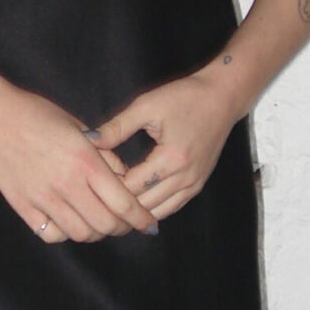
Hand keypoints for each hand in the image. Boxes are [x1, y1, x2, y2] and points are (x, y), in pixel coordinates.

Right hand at [0, 83, 157, 243]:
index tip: (149, 223)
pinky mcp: (23, 206)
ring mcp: (43, 197)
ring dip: (95, 233)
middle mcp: (67, 183)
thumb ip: (104, 155)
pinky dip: (65, 234)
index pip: (123, 202)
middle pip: (105, 224)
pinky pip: (51, 234)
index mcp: (85, 161)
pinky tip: (68, 222)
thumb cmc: (37, 114)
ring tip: (97, 223)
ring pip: (80, 234)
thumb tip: (124, 178)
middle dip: (122, 228)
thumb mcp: (79, 127)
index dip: (141, 218)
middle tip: (125, 224)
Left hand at [91, 70, 241, 222]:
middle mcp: (185, 178)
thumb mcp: (146, 106)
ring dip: (134, 209)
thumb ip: (116, 127)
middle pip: (143, 206)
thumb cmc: (184, 97)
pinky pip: (171, 207)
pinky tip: (134, 201)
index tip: (89, 179)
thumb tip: (88, 141)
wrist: (221, 96)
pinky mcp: (197, 185)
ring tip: (111, 200)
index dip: (107, 186)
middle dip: (118, 202)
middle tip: (95, 194)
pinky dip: (152, 208)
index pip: (130, 187)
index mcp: (171, 159)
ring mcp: (194, 185)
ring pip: (157, 213)